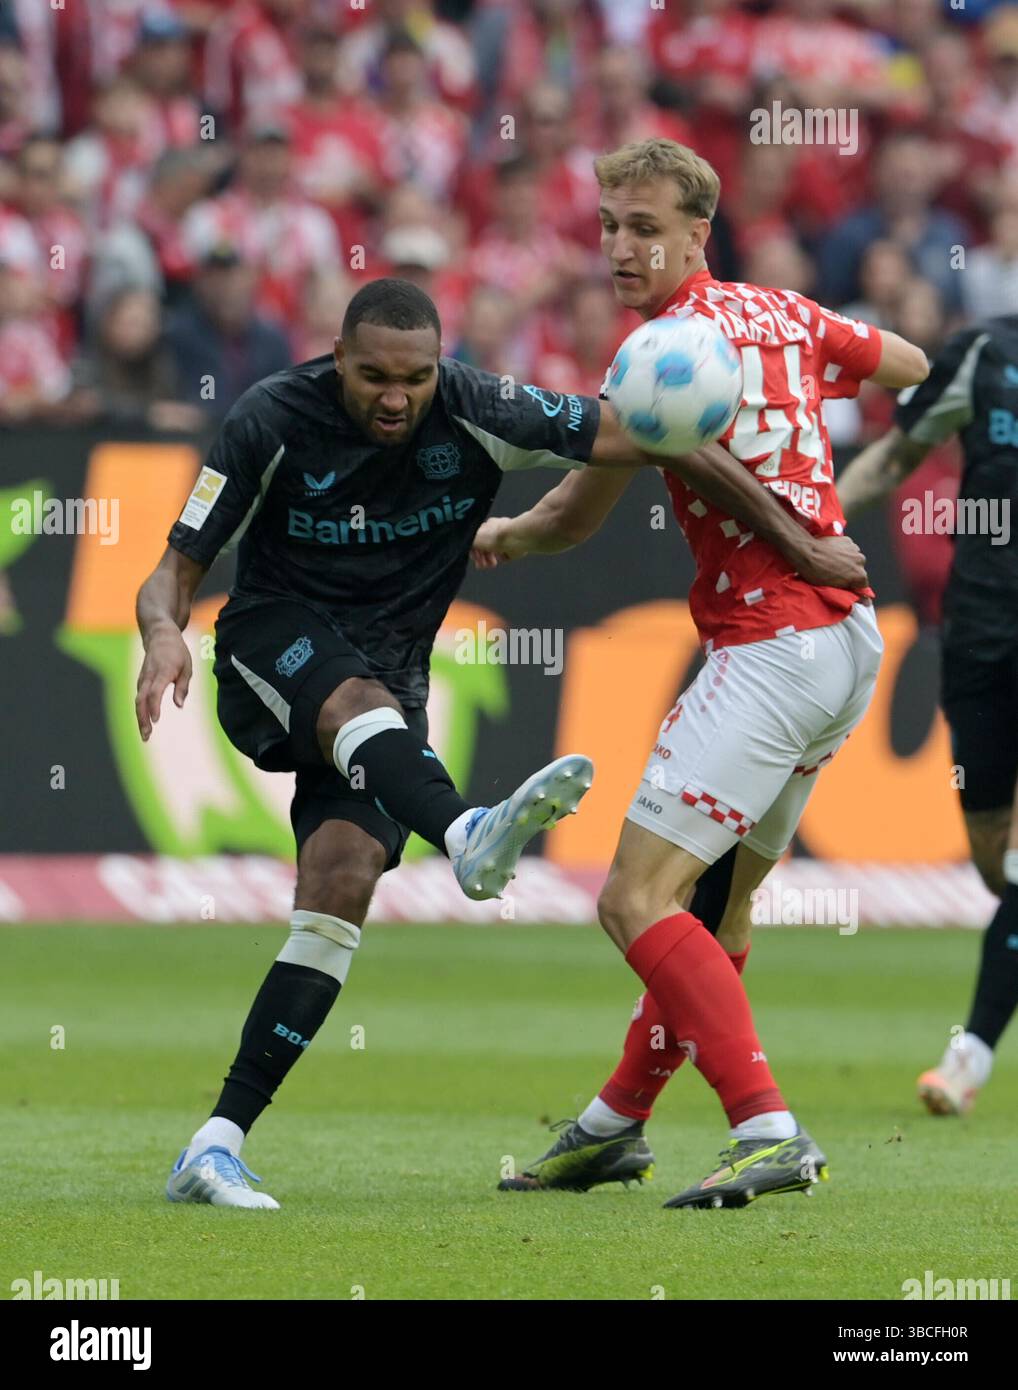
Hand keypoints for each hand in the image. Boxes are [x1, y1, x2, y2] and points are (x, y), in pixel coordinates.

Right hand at [136, 624, 192, 739]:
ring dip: (140, 718)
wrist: (160, 636)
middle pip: (141, 700)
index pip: (155, 692)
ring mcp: (143, 678)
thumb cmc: (177, 653)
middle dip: (143, 719)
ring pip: (138, 700)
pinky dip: (141, 711)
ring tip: (146, 735)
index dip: (154, 707)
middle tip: (146, 736)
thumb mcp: (187, 667)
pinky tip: (145, 724)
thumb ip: (182, 687)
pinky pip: (139, 698)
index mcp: (163, 671)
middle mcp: (149, 676)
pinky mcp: (141, 681)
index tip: (156, 721)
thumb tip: (179, 706)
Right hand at [470, 517, 528, 568]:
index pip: (477, 540)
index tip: (474, 559)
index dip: (474, 551)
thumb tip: (466, 546)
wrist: (514, 538)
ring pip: (494, 552)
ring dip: (490, 560)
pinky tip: (500, 559)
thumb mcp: (474, 539)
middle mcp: (495, 532)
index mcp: (486, 527)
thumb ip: (468, 543)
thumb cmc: (494, 536)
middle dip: (482, 557)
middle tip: (482, 565)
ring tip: (491, 565)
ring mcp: (504, 540)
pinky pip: (504, 556)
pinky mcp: (512, 547)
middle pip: (485, 547)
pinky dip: (501, 558)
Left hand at [795, 535, 869, 592]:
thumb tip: (866, 602)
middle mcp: (861, 561)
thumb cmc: (817, 573)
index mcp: (860, 575)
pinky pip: (848, 549)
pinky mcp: (848, 540)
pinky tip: (831, 554)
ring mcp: (855, 549)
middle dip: (849, 573)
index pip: (862, 585)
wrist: (807, 553)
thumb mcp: (834, 587)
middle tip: (835, 574)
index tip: (843, 585)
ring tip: (831, 563)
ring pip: (853, 559)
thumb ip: (852, 593)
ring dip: (846, 561)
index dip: (852, 586)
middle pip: (858, 570)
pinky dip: (842, 551)